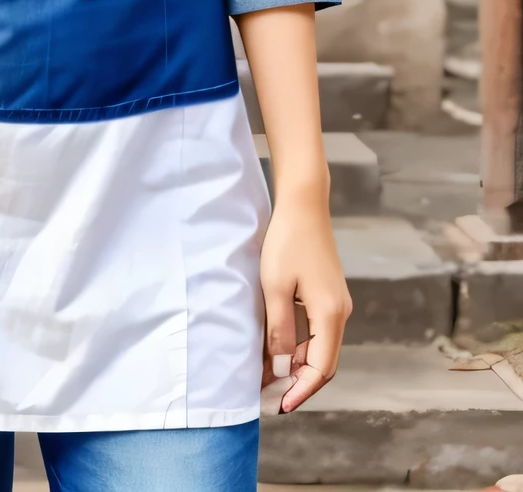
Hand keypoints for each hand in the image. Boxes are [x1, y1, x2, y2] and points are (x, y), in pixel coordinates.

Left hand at [259, 192, 351, 411]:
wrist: (304, 205)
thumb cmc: (287, 242)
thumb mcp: (275, 288)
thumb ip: (279, 330)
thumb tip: (279, 367)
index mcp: (330, 314)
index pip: (320, 368)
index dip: (300, 390)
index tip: (280, 406)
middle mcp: (340, 313)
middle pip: (324, 362)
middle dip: (300, 383)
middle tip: (272, 397)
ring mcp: (337, 303)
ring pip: (321, 347)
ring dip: (298, 364)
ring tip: (269, 375)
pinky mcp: (329, 294)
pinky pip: (318, 331)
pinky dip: (301, 346)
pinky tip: (279, 348)